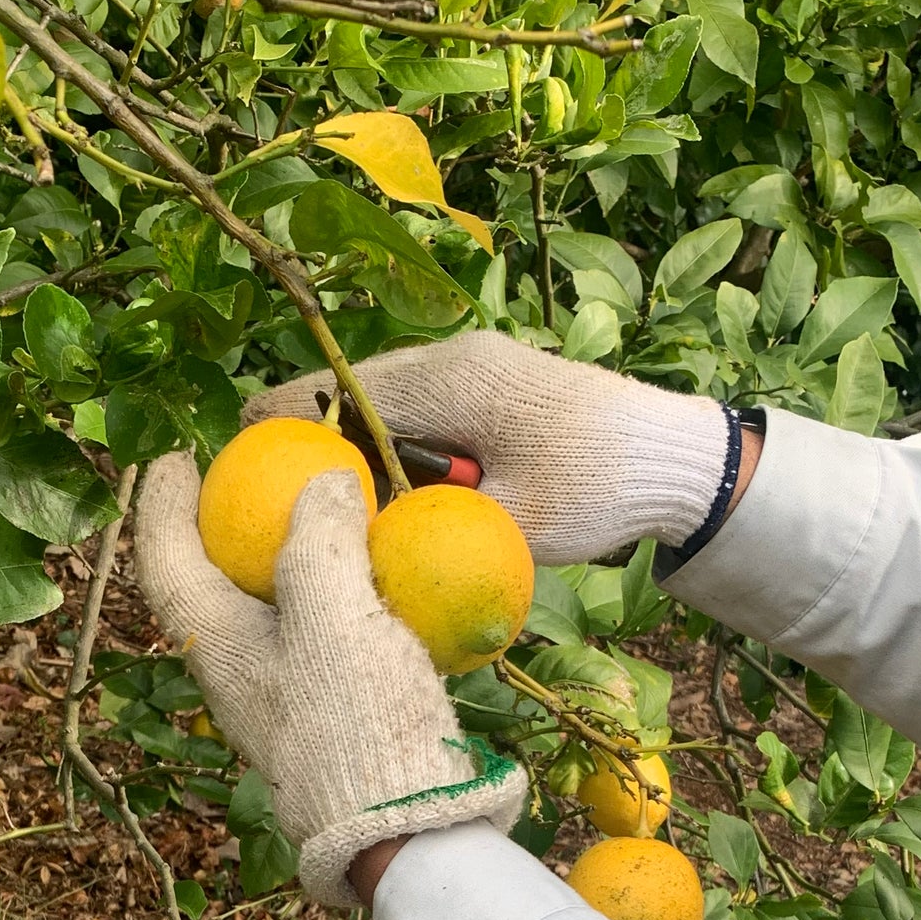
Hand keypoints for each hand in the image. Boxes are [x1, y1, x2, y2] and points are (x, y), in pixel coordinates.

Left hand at [133, 452, 526, 905]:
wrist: (409, 830)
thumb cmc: (357, 722)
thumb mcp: (335, 615)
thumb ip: (320, 543)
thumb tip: (323, 486)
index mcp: (218, 650)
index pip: (166, 564)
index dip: (161, 506)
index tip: (173, 457)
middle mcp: (239, 680)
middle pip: (209, 590)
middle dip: (217, 532)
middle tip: (241, 481)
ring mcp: (284, 705)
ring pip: (266, 619)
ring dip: (281, 568)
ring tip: (312, 521)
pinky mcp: (331, 722)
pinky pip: (318, 645)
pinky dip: (333, 603)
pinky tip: (374, 585)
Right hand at [244, 333, 743, 563]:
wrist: (684, 458)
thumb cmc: (602, 489)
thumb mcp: (510, 525)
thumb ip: (430, 533)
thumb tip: (357, 560)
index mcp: (451, 380)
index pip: (339, 392)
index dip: (282, 423)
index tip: (236, 458)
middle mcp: (456, 359)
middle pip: (353, 391)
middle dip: (310, 438)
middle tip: (266, 492)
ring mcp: (476, 369)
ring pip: (387, 401)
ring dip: (356, 446)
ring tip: (320, 499)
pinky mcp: (494, 389)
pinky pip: (421, 412)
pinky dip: (395, 447)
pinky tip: (386, 494)